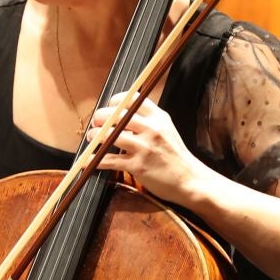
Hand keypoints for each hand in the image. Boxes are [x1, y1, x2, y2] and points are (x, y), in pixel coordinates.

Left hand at [89, 93, 208, 205]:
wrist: (190, 180)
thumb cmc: (176, 156)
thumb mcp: (167, 130)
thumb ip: (149, 121)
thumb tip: (123, 114)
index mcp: (159, 118)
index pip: (132, 99)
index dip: (115, 101)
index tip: (109, 107)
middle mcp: (151, 129)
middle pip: (117, 115)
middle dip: (100, 117)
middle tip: (95, 123)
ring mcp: (144, 147)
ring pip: (110, 135)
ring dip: (94, 136)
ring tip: (91, 138)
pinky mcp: (138, 166)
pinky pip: (109, 159)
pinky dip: (95, 159)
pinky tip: (89, 159)